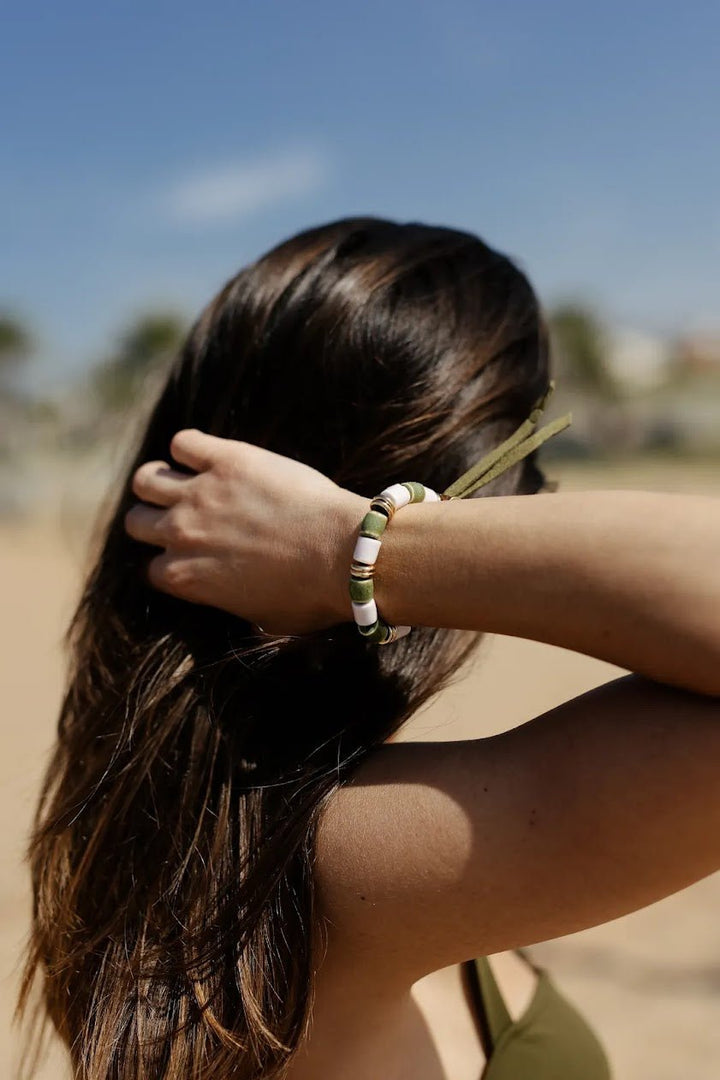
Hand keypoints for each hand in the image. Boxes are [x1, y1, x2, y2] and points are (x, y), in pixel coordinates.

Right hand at [124, 430, 366, 634]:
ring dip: (159, 479)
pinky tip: (211, 456)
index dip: (167, 560)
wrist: (342, 555)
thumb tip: (239, 610)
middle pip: (137, 521)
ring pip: (147, 478)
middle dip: (153, 520)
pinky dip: (191, 447)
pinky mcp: (227, 459)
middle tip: (180, 515)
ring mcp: (200, 493)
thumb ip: (236, 609)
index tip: (184, 554)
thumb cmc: (311, 596)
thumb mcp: (264, 621)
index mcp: (186, 580)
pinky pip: (185, 442)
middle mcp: (181, 534)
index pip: (150, 568)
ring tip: (180, 479)